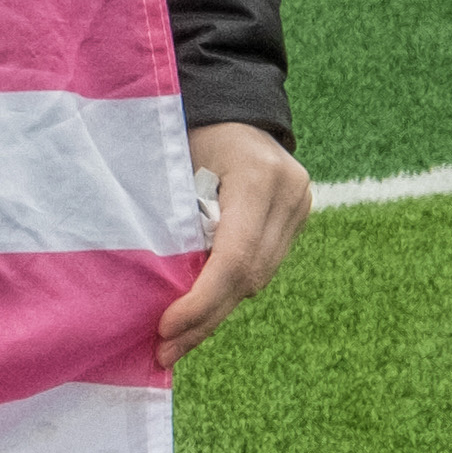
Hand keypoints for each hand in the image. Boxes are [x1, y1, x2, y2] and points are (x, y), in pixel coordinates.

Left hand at [161, 120, 313, 350]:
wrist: (230, 100)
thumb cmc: (186, 127)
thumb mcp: (172, 164)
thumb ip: (170, 218)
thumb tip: (150, 288)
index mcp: (259, 177)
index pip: (235, 258)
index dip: (201, 301)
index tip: (164, 329)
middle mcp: (292, 193)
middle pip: (250, 277)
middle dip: (205, 318)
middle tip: (164, 352)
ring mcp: (301, 205)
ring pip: (259, 278)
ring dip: (216, 310)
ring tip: (175, 340)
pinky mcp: (298, 216)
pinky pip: (261, 264)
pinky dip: (227, 289)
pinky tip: (197, 310)